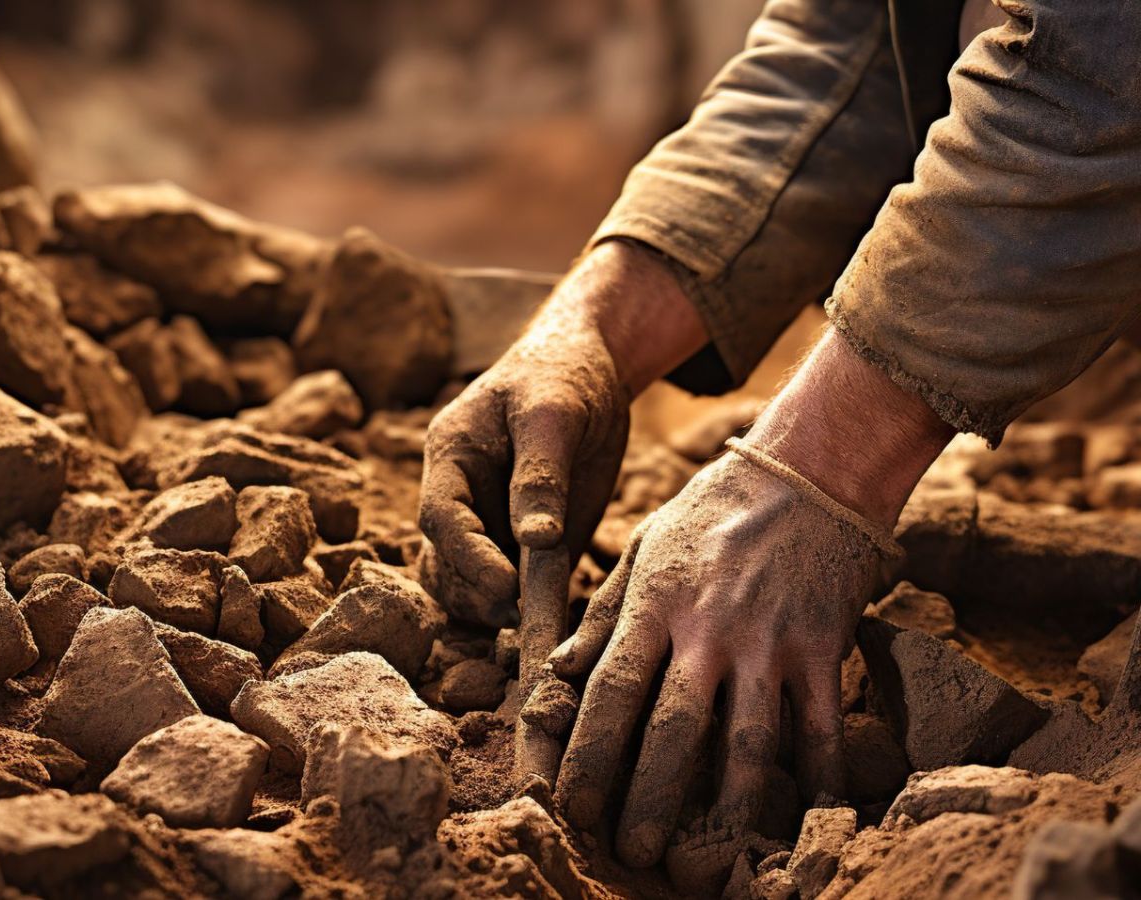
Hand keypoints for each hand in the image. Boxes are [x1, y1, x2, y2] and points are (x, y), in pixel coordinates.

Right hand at [419, 241, 705, 626]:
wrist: (588, 369)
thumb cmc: (563, 379)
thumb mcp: (554, 415)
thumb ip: (542, 477)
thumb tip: (536, 541)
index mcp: (451, 455)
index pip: (440, 517)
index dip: (468, 557)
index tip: (507, 586)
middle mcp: (459, 495)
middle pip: (441, 563)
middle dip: (476, 594)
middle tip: (525, 611)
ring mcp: (487, 523)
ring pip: (463, 586)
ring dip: (491, 610)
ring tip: (538, 619)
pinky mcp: (521, 544)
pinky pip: (506, 590)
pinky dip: (522, 610)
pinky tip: (553, 618)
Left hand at [549, 329, 953, 891]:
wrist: (807, 471)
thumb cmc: (713, 510)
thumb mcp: (645, 546)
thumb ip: (604, 612)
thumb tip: (558, 670)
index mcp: (656, 603)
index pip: (611, 691)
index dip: (589, 755)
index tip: (573, 805)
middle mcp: (709, 629)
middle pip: (673, 731)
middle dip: (649, 801)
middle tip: (632, 853)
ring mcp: (770, 641)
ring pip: (747, 744)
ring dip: (725, 812)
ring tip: (703, 860)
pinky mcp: (823, 648)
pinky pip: (820, 726)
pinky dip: (817, 778)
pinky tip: (807, 820)